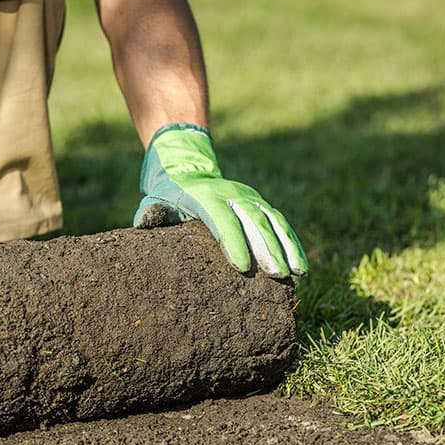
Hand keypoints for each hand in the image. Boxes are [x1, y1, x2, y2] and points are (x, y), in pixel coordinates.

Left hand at [133, 124, 306, 277]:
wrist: (187, 168)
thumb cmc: (168, 195)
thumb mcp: (155, 202)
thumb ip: (152, 214)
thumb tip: (144, 226)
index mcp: (205, 196)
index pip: (222, 219)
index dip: (233, 242)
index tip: (243, 267)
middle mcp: (232, 194)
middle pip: (253, 220)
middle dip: (266, 248)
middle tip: (276, 275)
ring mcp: (249, 197)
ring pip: (272, 221)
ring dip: (286, 247)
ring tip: (296, 273)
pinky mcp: (260, 203)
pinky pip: (280, 223)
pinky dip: (292, 244)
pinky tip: (301, 266)